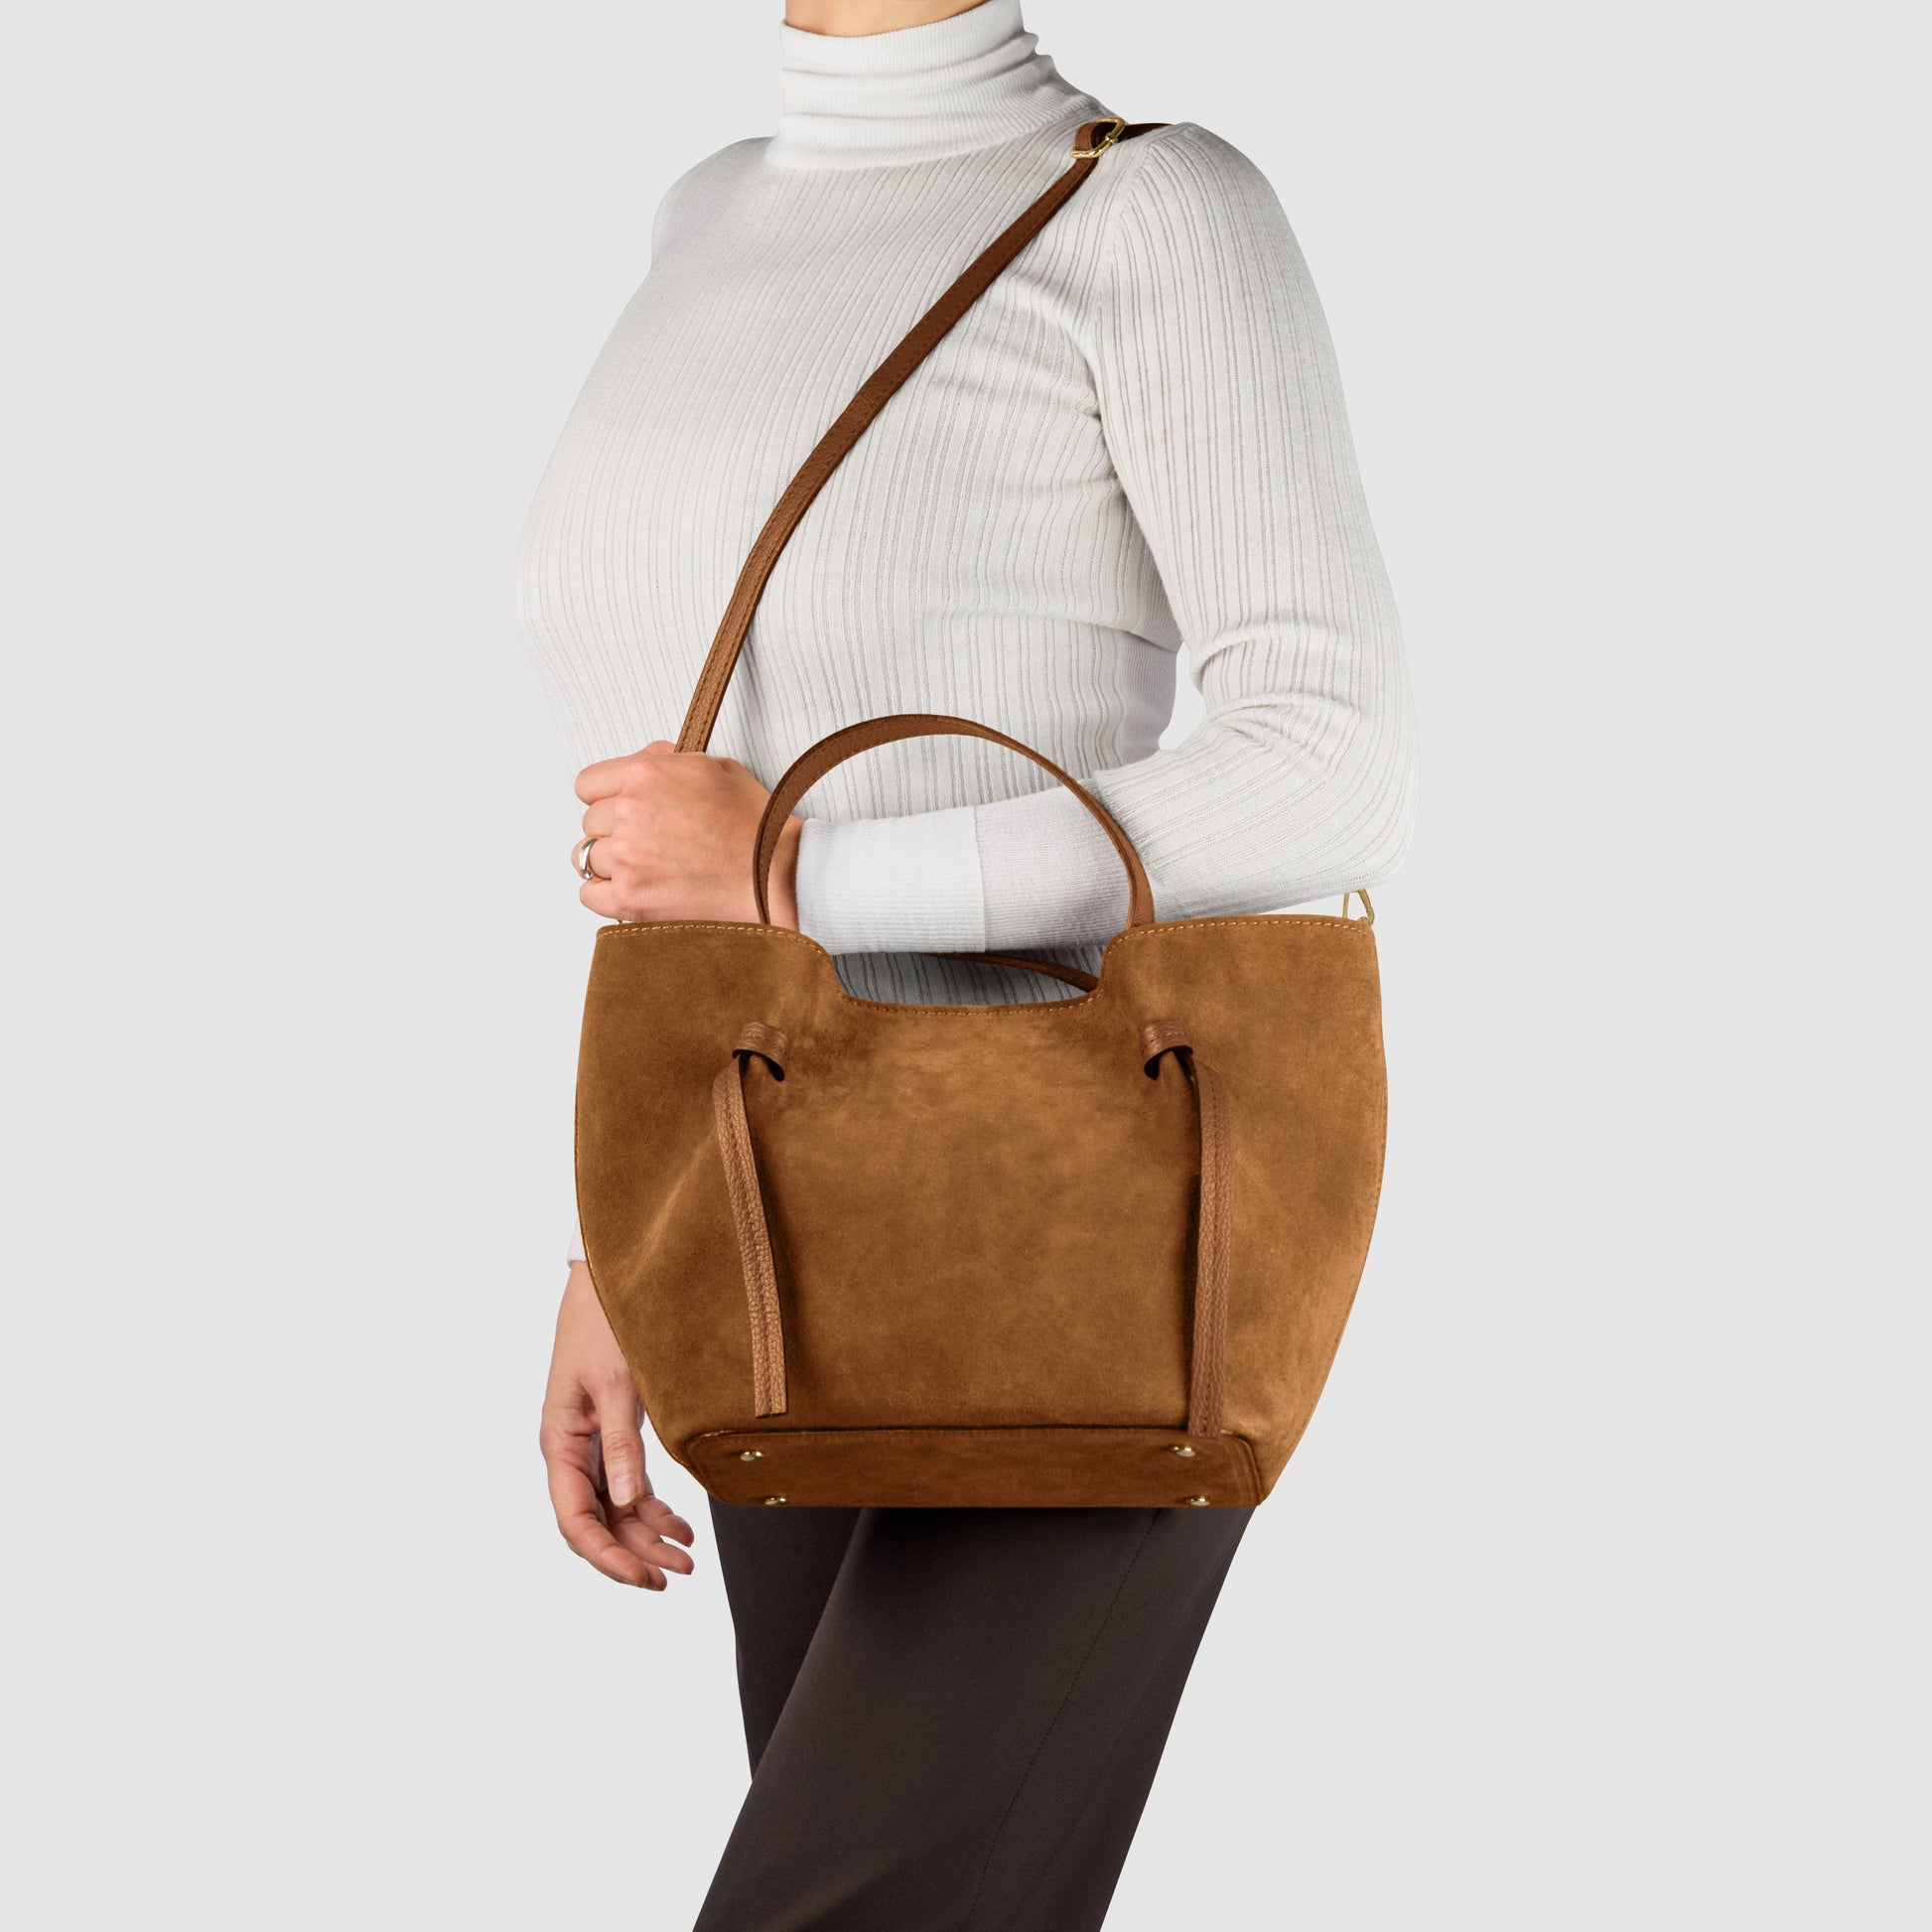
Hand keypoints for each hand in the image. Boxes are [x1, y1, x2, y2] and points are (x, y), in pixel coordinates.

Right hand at [539, 1262, 695, 1589]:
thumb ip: (622, 1442)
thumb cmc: (604, 1322)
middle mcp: (571, 1449)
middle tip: (677, 1575)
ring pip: (615, 1506)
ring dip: (646, 1533)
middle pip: (597, 1521)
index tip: (645, 1577)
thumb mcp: (616, 1382)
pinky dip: (652, 1505)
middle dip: (633, 1552)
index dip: (608, 1555)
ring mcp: (591, 1441)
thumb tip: (629, 1500)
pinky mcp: (613, 1429)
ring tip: (687, 1556)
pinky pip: (628, 1482)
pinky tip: (679, 1522)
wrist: (608, 1277)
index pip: (576, 1519)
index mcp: (559, 1441)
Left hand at [574, 742, 800, 926]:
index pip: (587, 784)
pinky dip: (605, 893)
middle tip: (649, 840)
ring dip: (611, 862)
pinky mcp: (630, 898)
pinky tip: (631, 888)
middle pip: (589, 822)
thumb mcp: (713, 766)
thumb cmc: (753, 822)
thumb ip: (665, 760)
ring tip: (645, 866)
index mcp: (644, 774)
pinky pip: (589, 894)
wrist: (774, 873)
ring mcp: (626, 858)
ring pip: (586, 857)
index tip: (620, 808)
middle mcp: (628, 813)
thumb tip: (641, 763)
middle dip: (614, 829)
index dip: (605, 796)